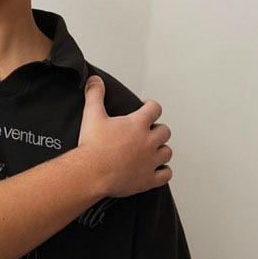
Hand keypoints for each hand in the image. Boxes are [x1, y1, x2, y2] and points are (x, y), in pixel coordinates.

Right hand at [77, 75, 173, 198]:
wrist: (91, 173)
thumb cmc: (93, 147)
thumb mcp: (92, 115)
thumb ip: (95, 95)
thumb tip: (95, 79)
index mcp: (138, 124)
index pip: (155, 108)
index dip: (151, 106)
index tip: (147, 108)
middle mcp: (148, 141)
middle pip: (165, 131)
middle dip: (157, 130)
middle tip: (147, 132)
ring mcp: (150, 161)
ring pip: (167, 152)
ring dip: (161, 150)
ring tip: (152, 151)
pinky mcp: (148, 179)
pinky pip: (166, 175)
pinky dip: (163, 172)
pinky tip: (157, 171)